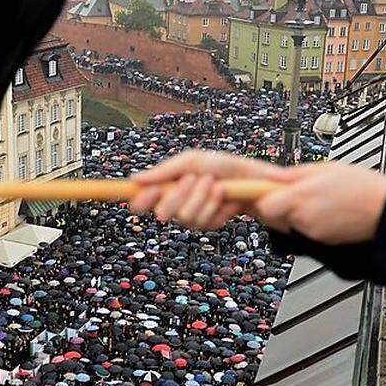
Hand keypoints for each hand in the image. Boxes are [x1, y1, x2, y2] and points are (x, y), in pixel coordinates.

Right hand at [127, 150, 289, 228]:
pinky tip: (225, 199)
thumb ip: (164, 170)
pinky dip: (216, 206)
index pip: (142, 201)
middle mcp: (176, 204)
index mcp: (168, 186)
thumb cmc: (220, 166)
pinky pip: (204, 221)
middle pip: (162, 212)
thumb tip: (135, 178)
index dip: (141, 200)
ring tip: (216, 185)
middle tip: (195, 179)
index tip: (147, 193)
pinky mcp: (209, 223)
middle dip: (179, 194)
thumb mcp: (191, 161)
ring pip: (186, 216)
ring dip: (202, 197)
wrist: (251, 177)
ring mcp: (192, 216)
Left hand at [253, 162, 385, 243]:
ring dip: (294, 213)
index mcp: (302, 196)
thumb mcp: (326, 168)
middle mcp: (304, 217)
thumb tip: (275, 177)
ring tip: (317, 200)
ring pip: (288, 223)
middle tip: (292, 193)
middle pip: (272, 216)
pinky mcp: (320, 241)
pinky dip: (309, 222)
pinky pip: (304, 230)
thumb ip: (295, 175)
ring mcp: (311, 231)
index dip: (259, 200)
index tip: (255, 195)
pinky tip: (326, 212)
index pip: (264, 206)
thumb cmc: (363, 188)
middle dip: (276, 205)